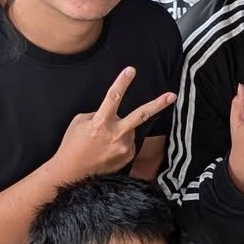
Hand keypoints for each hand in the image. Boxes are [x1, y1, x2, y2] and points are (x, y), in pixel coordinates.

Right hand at [52, 67, 176, 179]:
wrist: (71, 172)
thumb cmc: (72, 145)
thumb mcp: (79, 123)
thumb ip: (97, 114)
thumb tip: (111, 113)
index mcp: (101, 122)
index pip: (113, 98)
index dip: (122, 83)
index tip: (131, 70)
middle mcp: (116, 134)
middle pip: (141, 115)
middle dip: (158, 104)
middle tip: (172, 95)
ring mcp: (124, 147)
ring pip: (130, 130)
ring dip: (121, 130)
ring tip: (103, 142)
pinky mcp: (128, 156)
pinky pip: (129, 143)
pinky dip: (120, 142)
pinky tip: (107, 150)